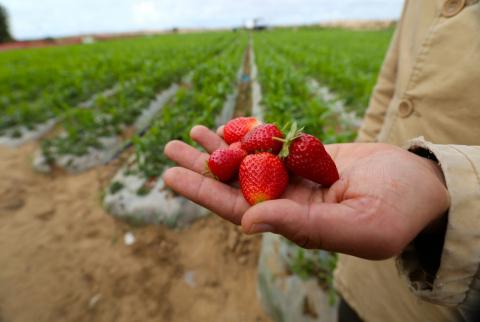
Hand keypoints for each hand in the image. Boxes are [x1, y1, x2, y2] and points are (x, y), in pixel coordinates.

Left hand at [163, 125, 448, 259]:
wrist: (421, 185)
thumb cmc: (397, 212)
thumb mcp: (357, 226)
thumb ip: (303, 227)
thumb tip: (249, 223)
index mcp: (294, 224)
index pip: (239, 210)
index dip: (204, 192)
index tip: (172, 176)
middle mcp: (289, 203)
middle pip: (236, 183)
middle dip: (203, 166)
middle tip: (170, 148)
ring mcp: (298, 178)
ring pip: (250, 162)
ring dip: (221, 148)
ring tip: (192, 132)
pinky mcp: (308, 158)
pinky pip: (272, 146)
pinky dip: (251, 136)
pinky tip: (230, 126)